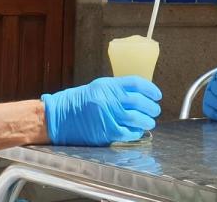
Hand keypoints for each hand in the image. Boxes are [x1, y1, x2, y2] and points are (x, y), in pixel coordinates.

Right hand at [42, 76, 161, 145]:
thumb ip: (117, 90)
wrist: (59, 117)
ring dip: (146, 121)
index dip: (150, 89)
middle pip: (139, 102)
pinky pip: (127, 132)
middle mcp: (109, 99)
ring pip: (136, 118)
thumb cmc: (78, 102)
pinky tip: (138, 131)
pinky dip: (136, 132)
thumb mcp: (97, 88)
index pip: (136, 83)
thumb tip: (139, 96)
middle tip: (155, 110)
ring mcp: (108, 116)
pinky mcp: (106, 132)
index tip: (157, 95)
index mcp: (108, 85)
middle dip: (151, 107)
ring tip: (149, 122)